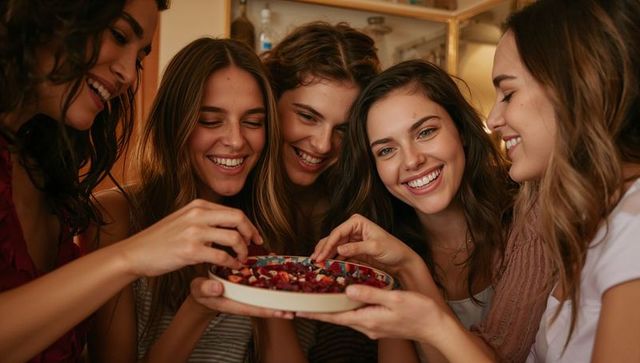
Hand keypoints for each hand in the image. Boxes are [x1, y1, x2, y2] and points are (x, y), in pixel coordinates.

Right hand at [118, 199, 262, 276]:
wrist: (136, 252)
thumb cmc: (160, 240)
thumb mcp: (183, 219)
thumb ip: (204, 219)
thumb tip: (227, 227)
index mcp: (198, 205)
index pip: (234, 211)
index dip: (249, 225)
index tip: (255, 236)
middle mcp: (198, 214)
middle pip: (238, 218)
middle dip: (251, 233)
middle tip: (254, 246)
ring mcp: (194, 232)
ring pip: (234, 237)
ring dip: (243, 251)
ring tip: (242, 259)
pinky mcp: (190, 250)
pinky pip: (222, 256)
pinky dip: (231, 263)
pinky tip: (231, 267)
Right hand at [190, 277, 292, 318]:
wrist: (202, 290)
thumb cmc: (201, 291)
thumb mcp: (199, 289)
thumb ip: (206, 289)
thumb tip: (218, 287)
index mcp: (234, 303)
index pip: (255, 308)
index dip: (269, 310)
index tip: (283, 312)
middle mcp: (244, 299)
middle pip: (265, 304)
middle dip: (280, 306)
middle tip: (296, 307)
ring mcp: (247, 293)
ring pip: (266, 295)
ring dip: (279, 293)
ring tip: (295, 291)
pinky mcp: (247, 286)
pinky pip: (261, 284)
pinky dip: (271, 279)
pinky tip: (280, 271)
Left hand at [297, 285, 448, 342]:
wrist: (436, 327)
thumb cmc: (419, 312)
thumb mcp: (394, 299)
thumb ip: (370, 293)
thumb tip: (348, 289)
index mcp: (368, 320)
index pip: (335, 317)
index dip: (316, 312)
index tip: (298, 310)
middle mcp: (367, 326)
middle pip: (337, 317)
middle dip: (320, 310)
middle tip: (303, 302)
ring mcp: (373, 326)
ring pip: (347, 316)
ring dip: (333, 308)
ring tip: (319, 298)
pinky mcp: (379, 324)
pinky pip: (357, 315)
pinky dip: (347, 307)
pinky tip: (345, 298)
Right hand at [311, 214, 420, 275]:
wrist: (402, 261)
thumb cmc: (393, 250)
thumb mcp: (375, 247)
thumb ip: (357, 248)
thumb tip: (339, 249)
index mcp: (357, 222)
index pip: (338, 232)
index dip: (327, 244)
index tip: (320, 256)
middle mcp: (352, 229)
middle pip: (332, 239)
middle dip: (322, 249)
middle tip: (314, 261)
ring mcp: (351, 240)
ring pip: (333, 247)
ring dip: (325, 255)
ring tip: (316, 265)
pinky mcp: (353, 251)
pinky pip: (338, 255)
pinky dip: (332, 260)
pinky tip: (326, 266)